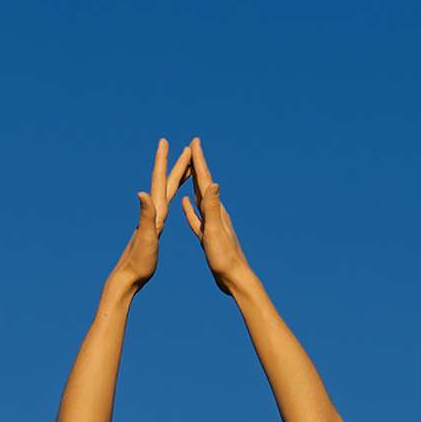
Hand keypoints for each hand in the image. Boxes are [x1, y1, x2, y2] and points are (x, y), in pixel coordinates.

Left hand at [114, 137, 191, 289]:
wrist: (128, 278)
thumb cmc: (139, 262)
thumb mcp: (146, 237)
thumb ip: (146, 214)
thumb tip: (142, 193)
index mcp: (154, 212)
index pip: (159, 181)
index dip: (163, 161)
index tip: (165, 142)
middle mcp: (153, 213)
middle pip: (166, 184)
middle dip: (176, 165)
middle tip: (185, 148)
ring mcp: (153, 221)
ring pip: (167, 194)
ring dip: (176, 179)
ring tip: (185, 169)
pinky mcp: (154, 230)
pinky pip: (166, 207)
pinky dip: (171, 198)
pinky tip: (172, 198)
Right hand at [180, 137, 249, 293]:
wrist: (233, 279)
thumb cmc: (224, 258)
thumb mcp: (215, 231)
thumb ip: (213, 208)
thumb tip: (214, 183)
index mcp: (216, 211)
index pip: (205, 181)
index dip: (200, 161)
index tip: (195, 142)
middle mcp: (216, 214)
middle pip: (204, 185)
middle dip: (198, 166)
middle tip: (192, 148)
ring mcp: (212, 225)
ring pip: (200, 199)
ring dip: (194, 184)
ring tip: (190, 171)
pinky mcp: (209, 237)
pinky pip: (197, 218)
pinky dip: (191, 208)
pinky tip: (187, 203)